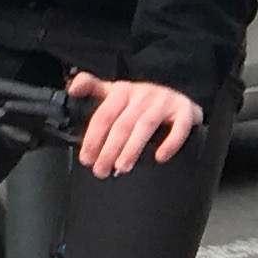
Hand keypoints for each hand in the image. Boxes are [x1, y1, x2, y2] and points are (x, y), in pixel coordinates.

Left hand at [69, 73, 203, 176]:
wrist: (179, 95)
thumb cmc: (143, 100)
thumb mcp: (116, 91)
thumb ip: (93, 88)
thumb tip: (72, 89)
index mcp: (123, 91)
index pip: (104, 115)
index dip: (93, 138)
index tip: (86, 158)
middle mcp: (143, 95)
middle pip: (123, 124)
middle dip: (109, 149)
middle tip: (101, 170)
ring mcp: (165, 102)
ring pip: (146, 125)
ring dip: (132, 148)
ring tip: (122, 167)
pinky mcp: (185, 111)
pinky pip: (179, 127)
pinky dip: (170, 143)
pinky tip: (160, 157)